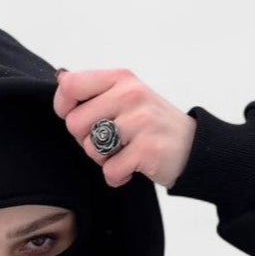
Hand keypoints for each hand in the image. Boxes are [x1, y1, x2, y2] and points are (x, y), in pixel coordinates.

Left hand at [51, 68, 195, 188]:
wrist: (193, 148)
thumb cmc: (153, 124)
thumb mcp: (127, 95)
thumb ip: (95, 90)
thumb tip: (61, 79)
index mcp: (121, 78)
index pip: (70, 85)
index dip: (64, 107)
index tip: (80, 118)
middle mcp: (130, 94)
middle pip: (74, 124)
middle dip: (87, 140)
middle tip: (111, 142)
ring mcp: (140, 121)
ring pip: (90, 149)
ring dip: (104, 159)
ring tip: (125, 152)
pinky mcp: (147, 149)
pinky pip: (110, 171)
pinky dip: (118, 176)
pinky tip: (132, 168)